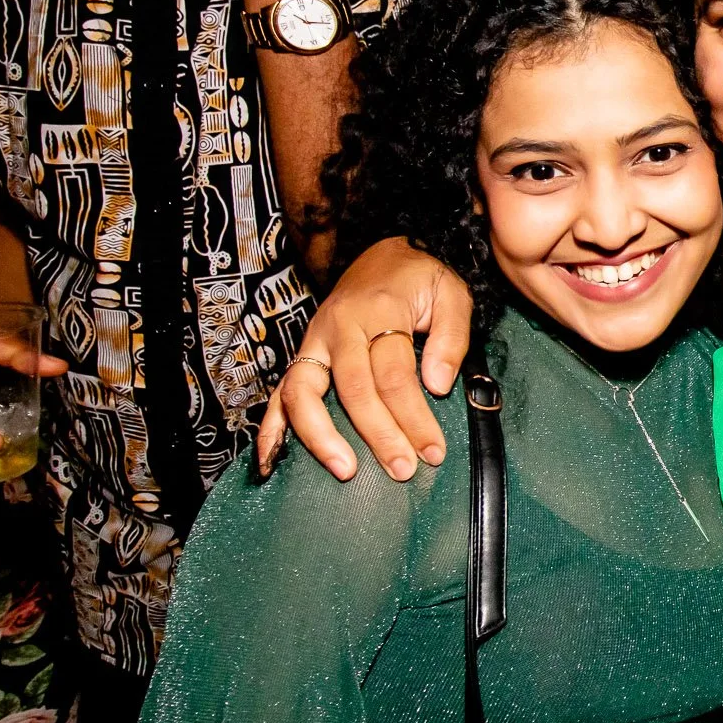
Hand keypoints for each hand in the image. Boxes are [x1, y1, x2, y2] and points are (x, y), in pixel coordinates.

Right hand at [252, 237, 474, 482]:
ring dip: (321, 436)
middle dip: (378, 434)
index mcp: (378, 311)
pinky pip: (279, 393)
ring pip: (305, 392)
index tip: (433, 452)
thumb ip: (451, 337)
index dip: (414, 417)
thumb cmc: (420, 278)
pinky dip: (271, 427)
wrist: (386, 252)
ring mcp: (314, 342)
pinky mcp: (303, 354)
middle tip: (403, 470)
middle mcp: (339, 327)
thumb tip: (437, 385)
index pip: (394, 374)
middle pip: (353, 388)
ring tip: (345, 471)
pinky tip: (271, 460)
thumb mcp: (451, 293)